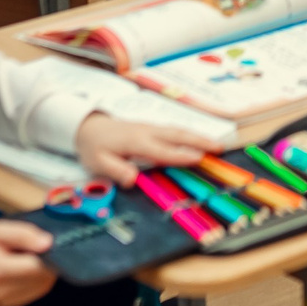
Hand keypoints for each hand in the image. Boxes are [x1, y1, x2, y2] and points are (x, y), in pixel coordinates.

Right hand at [0, 219, 58, 305]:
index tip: (44, 243)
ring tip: (29, 258)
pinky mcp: (10, 304)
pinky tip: (26, 269)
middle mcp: (2, 291)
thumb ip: (24, 235)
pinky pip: (36, 292)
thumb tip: (48, 243)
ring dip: (44, 271)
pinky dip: (37, 279)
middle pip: (42, 278)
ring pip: (42, 286)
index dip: (47, 254)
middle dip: (47, 262)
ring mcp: (6, 301)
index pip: (36, 267)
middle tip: (35, 248)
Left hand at [74, 113, 222, 185]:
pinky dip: (190, 134)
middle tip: (219, 148)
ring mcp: (151, 128)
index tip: (199, 158)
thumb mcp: (98, 162)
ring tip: (217, 144)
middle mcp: (147, 132)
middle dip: (199, 141)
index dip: (180, 155)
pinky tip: (198, 139)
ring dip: (198, 136)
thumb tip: (133, 180)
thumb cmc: (93, 147)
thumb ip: (116, 170)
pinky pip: (174, 130)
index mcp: (136, 142)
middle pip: (177, 135)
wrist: (87, 126)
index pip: (162, 150)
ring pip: (178, 130)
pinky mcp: (152, 128)